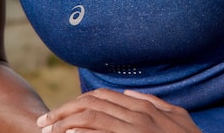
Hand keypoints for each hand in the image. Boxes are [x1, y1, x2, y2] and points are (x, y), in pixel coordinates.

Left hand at [36, 88, 200, 132]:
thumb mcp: (178, 116)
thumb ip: (155, 103)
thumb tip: (132, 94)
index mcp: (144, 108)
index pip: (103, 98)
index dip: (79, 102)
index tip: (63, 111)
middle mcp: (137, 115)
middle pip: (92, 104)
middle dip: (64, 110)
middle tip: (44, 121)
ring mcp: (134, 129)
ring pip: (92, 116)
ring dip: (66, 121)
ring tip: (48, 129)